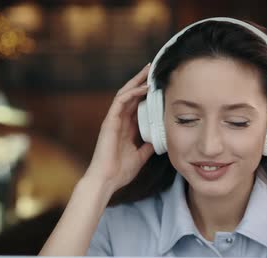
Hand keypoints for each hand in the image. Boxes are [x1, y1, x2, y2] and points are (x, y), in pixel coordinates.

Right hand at [84, 64, 154, 192]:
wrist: (107, 180)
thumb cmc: (120, 171)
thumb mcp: (140, 157)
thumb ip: (148, 146)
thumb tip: (159, 140)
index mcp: (126, 128)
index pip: (137, 105)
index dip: (147, 93)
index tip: (159, 84)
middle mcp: (119, 121)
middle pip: (131, 95)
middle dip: (142, 81)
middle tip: (154, 68)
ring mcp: (113, 120)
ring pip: (125, 93)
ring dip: (137, 81)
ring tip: (149, 71)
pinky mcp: (109, 121)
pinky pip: (120, 101)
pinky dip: (132, 93)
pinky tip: (144, 88)